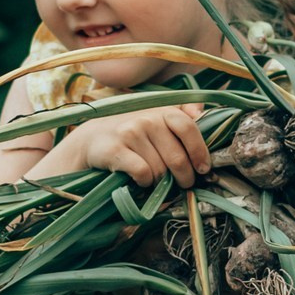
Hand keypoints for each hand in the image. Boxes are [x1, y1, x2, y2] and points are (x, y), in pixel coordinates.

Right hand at [42, 103, 211, 189]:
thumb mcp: (155, 118)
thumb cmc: (132, 133)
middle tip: (183, 184)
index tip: (203, 168)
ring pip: (159, 170)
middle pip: (177, 157)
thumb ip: (180, 114)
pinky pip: (142, 173)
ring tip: (155, 180)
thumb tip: (202, 111)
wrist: (91, 140)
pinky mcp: (115, 150)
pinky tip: (140, 180)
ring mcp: (129, 133)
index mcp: (161, 110)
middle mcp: (146, 118)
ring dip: (160, 182)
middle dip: (184, 177)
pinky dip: (144, 183)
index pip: (188, 128)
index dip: (199, 151)